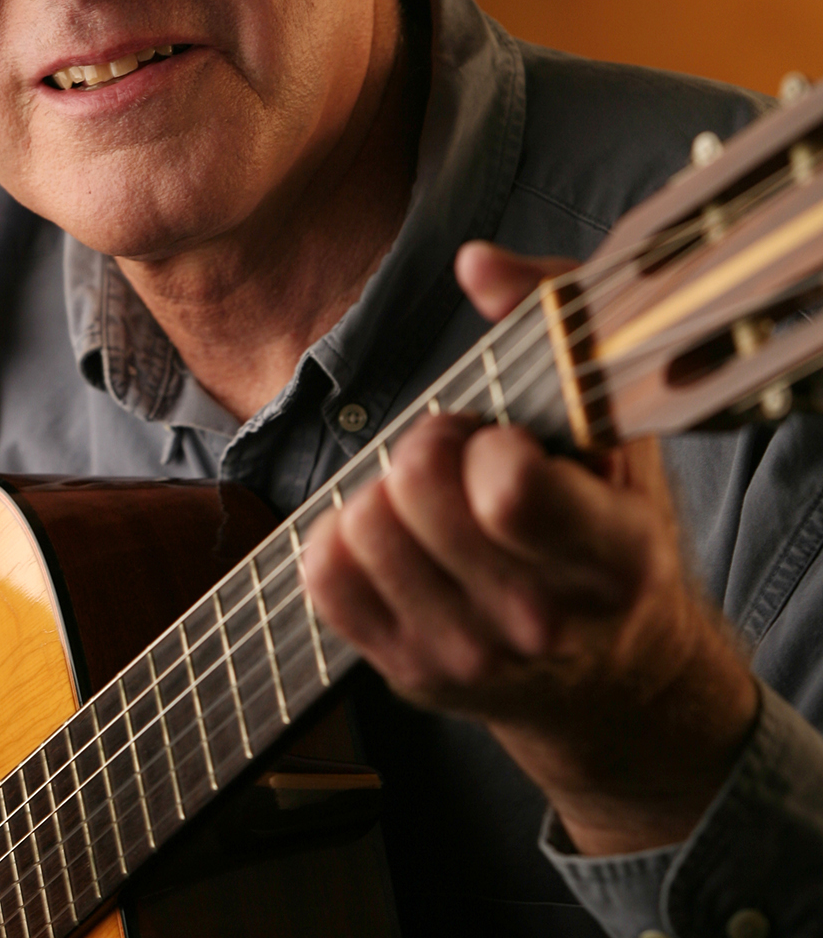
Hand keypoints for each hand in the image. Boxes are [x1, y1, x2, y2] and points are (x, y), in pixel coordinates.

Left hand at [304, 241, 758, 855]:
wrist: (614, 671)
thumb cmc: (609, 518)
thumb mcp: (614, 418)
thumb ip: (554, 315)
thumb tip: (476, 262)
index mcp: (612, 556)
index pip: (508, 493)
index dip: (484, 441)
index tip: (504, 440)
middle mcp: (541, 620)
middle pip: (415, 490)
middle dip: (428, 445)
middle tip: (461, 458)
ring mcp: (471, 658)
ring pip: (363, 527)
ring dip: (386, 492)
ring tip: (433, 503)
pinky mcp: (409, 675)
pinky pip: (323, 574)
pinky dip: (342, 537)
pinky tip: (394, 536)